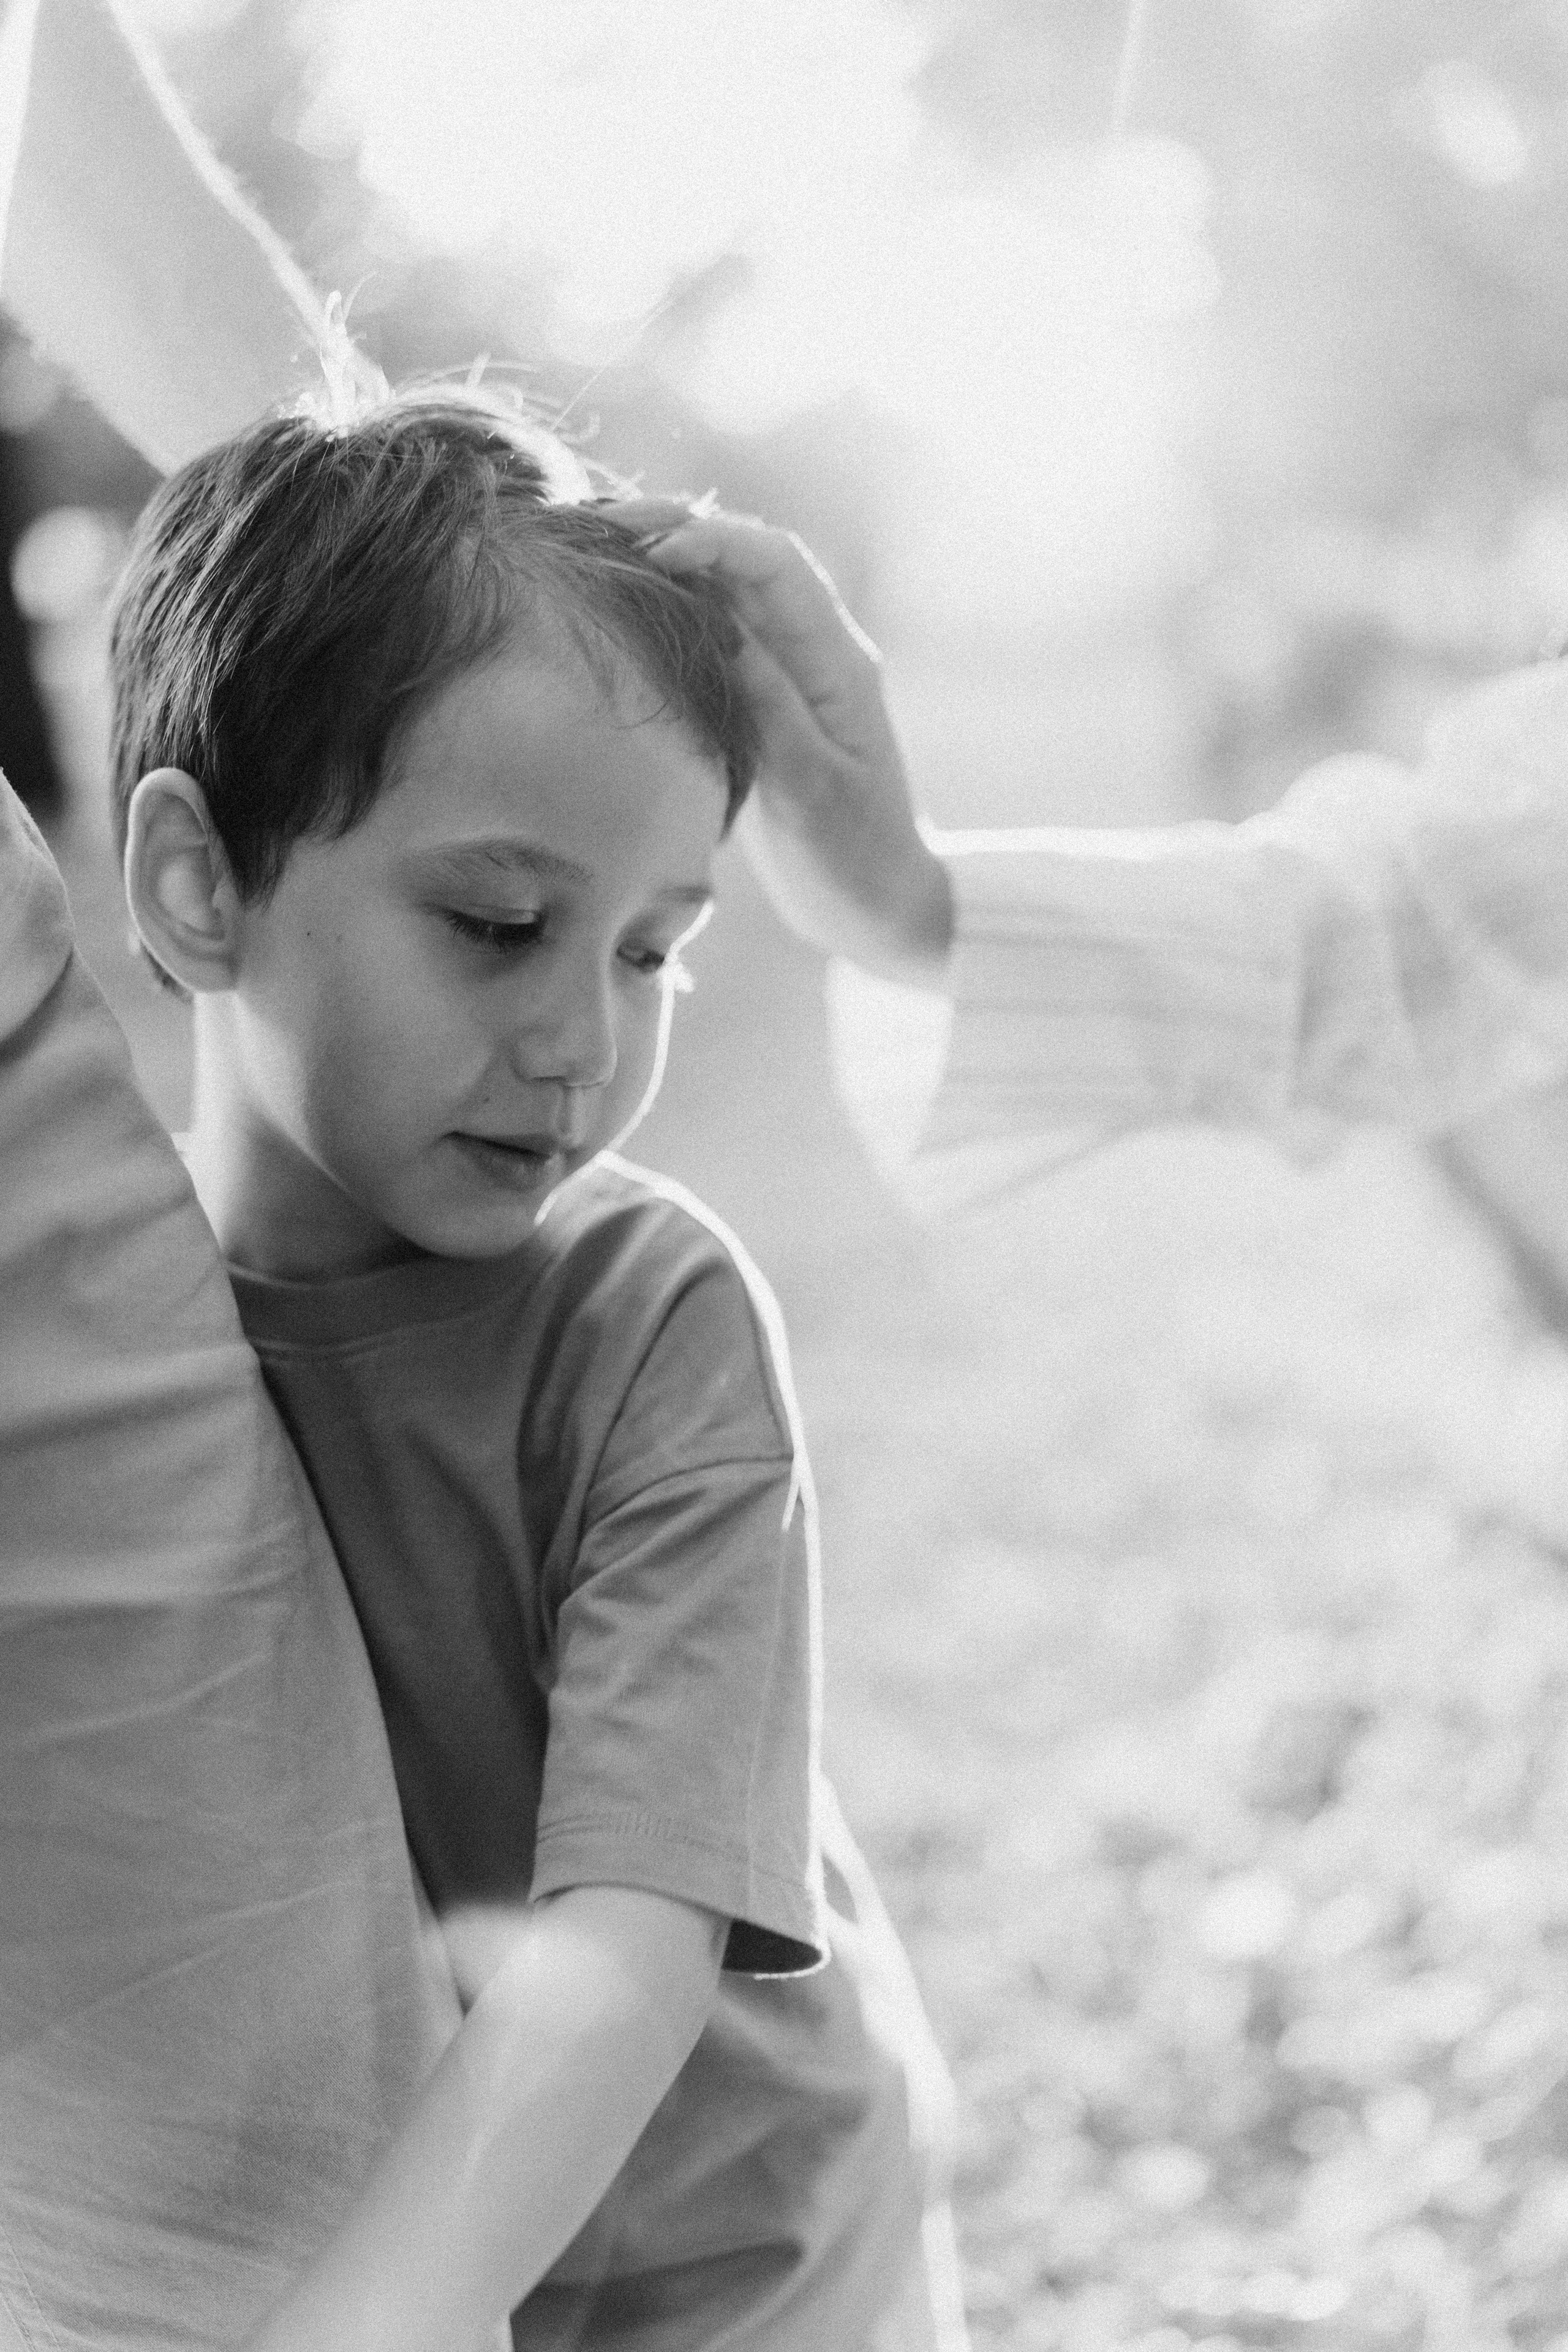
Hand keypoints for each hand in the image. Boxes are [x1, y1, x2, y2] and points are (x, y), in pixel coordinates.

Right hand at [612, 502, 952, 985]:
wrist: (877, 907)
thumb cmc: (855, 859)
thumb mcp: (814, 793)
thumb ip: (772, 709)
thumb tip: (723, 631)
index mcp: (839, 662)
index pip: (777, 566)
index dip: (713, 540)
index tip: (649, 548)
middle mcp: (813, 652)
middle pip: (743, 559)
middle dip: (674, 528)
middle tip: (595, 523)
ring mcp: (785, 673)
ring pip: (721, 589)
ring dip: (662, 560)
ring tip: (592, 545)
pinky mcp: (759, 701)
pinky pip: (710, 633)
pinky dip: (665, 609)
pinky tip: (615, 603)